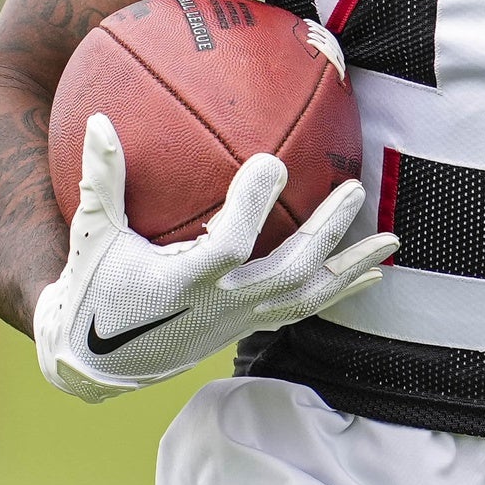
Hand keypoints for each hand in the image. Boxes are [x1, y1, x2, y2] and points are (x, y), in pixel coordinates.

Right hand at [32, 113, 395, 402]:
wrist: (97, 363)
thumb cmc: (95, 290)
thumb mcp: (93, 235)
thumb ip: (102, 180)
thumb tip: (98, 121)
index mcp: (182, 282)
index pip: (229, 244)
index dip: (253, 206)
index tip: (273, 162)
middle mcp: (219, 306)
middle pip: (288, 272)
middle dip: (326, 232)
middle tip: (356, 189)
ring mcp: (238, 322)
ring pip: (307, 298)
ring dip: (351, 268)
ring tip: (390, 240)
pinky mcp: (247, 329)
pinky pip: (303, 311)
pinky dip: (338, 291)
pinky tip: (370, 273)